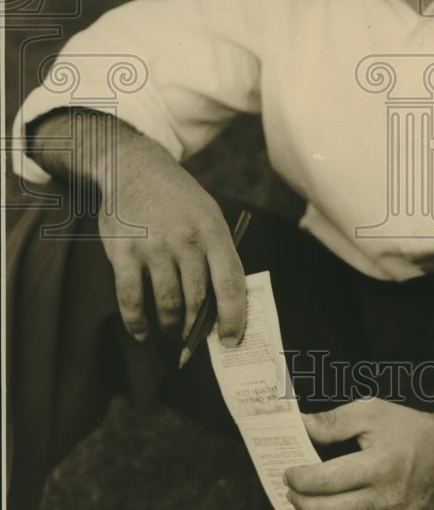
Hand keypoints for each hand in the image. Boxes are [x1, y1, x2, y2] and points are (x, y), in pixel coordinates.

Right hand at [95, 125, 245, 346]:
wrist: (134, 169)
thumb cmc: (177, 199)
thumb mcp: (208, 215)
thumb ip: (217, 254)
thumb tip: (225, 303)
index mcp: (213, 231)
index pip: (231, 283)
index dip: (233, 318)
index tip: (232, 340)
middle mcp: (185, 240)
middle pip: (197, 299)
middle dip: (197, 328)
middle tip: (194, 341)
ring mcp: (153, 247)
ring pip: (167, 304)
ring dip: (171, 327)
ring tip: (172, 334)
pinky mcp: (123, 253)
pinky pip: (131, 300)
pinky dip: (137, 323)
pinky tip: (143, 331)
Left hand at [285, 396, 433, 509]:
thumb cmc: (411, 430)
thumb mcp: (373, 412)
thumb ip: (334, 421)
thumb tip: (300, 425)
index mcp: (380, 464)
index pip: (326, 481)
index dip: (300, 480)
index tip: (288, 474)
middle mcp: (391, 498)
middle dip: (302, 505)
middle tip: (290, 495)